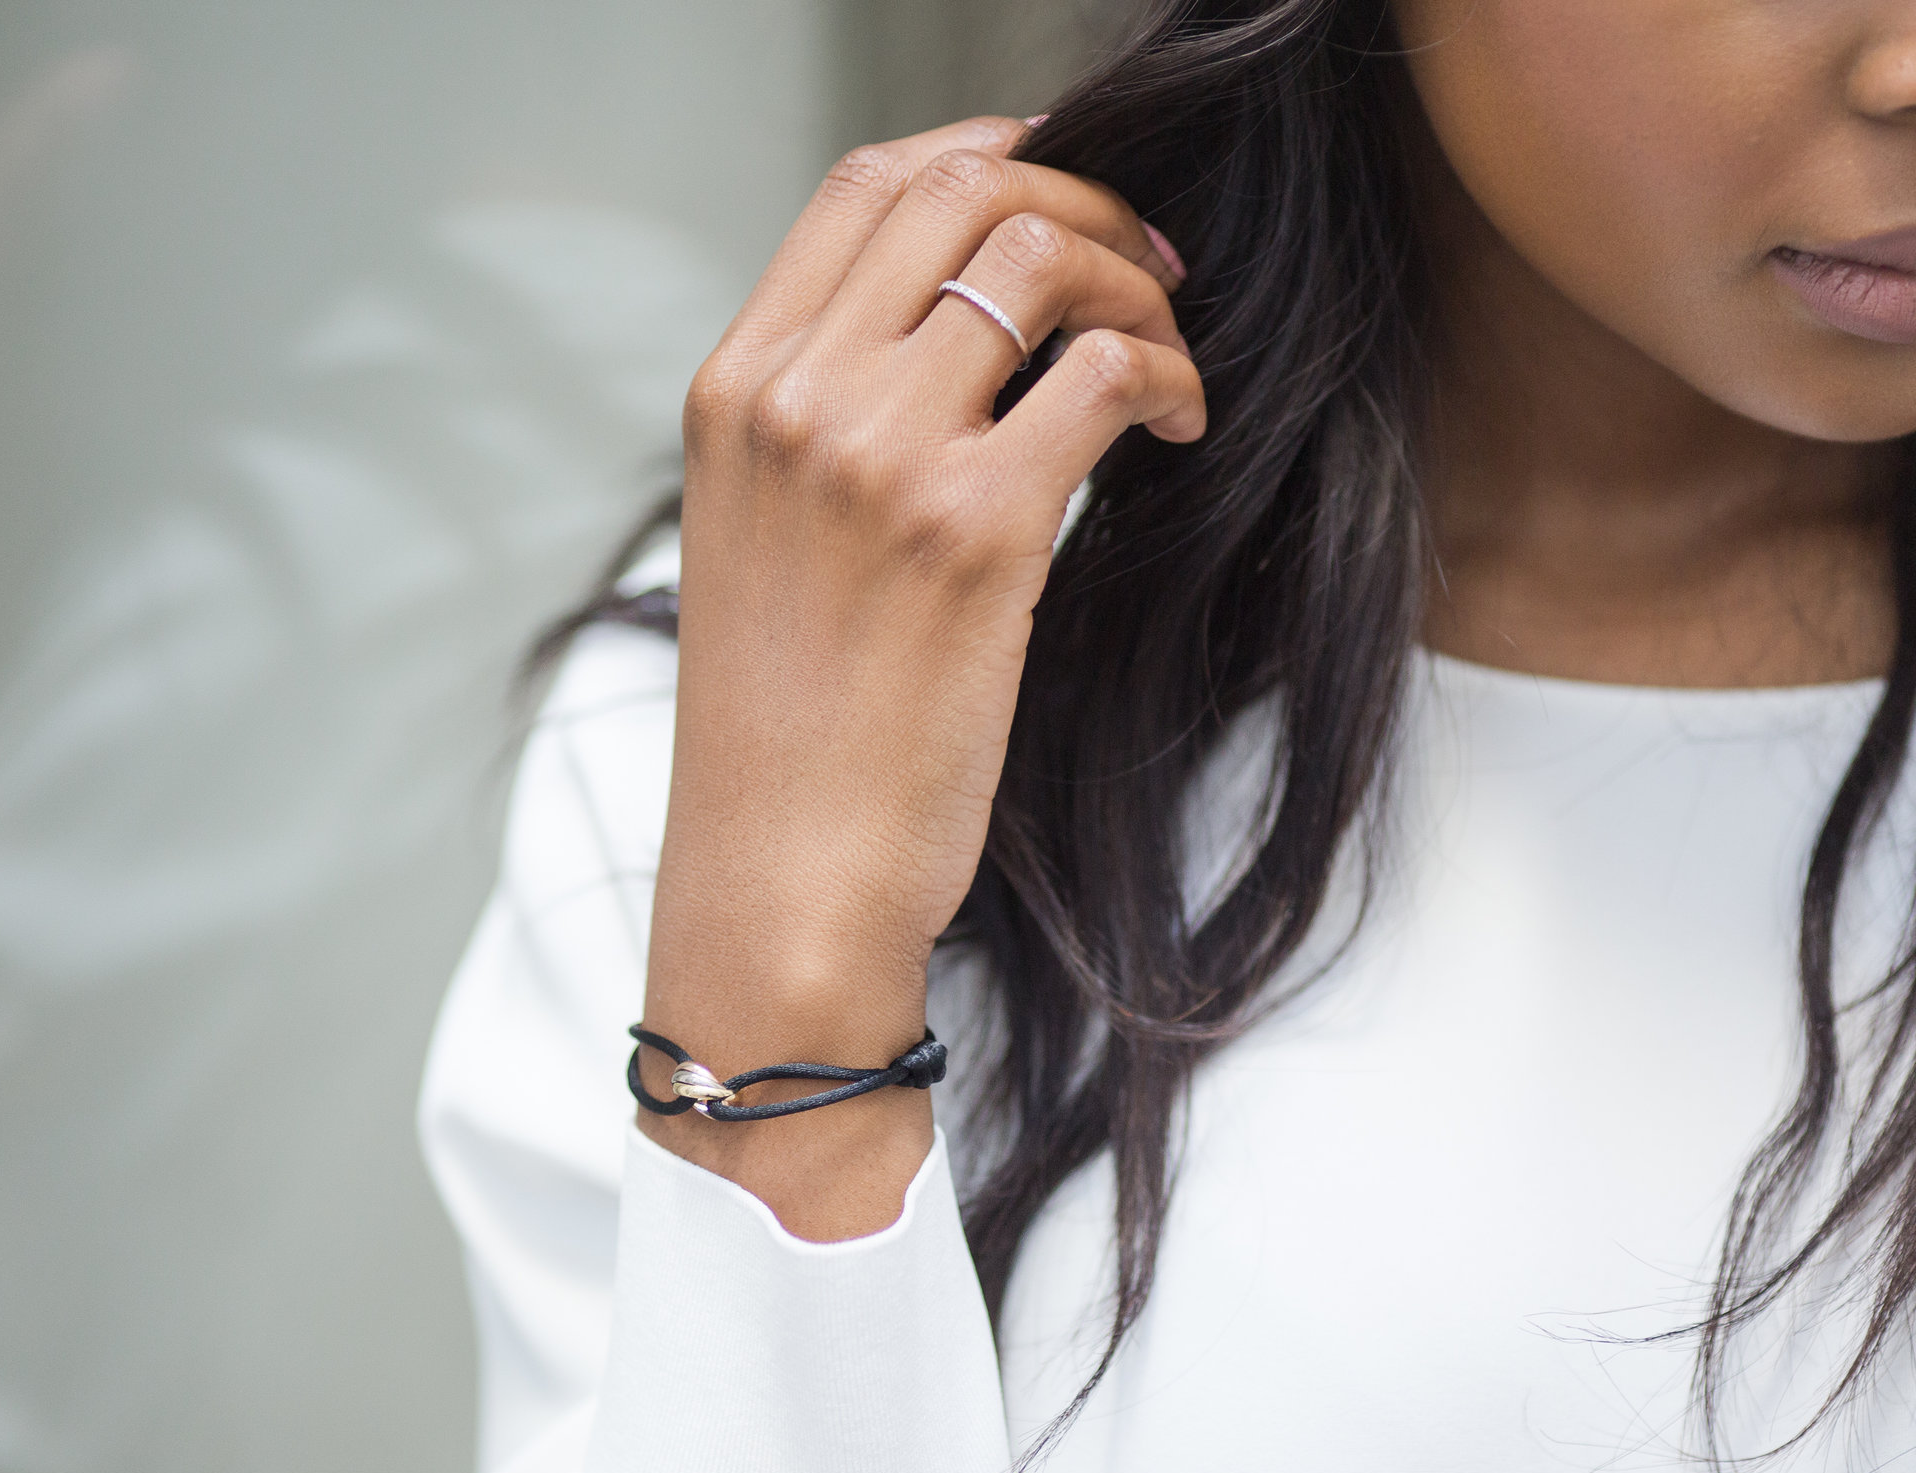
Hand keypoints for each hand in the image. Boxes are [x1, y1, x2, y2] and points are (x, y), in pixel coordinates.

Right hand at [638, 116, 1203, 1239]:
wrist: (783, 875)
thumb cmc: (785, 731)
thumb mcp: (759, 543)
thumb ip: (823, 421)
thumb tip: (952, 333)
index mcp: (735, 390)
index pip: (864, 187)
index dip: (987, 153)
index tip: (1061, 187)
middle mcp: (796, 398)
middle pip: (964, 191)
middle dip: (1086, 198)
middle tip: (1150, 264)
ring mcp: (880, 454)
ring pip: (1042, 256)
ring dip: (1137, 279)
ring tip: (1170, 353)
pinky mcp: (976, 529)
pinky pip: (1106, 374)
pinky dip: (1169, 376)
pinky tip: (1180, 428)